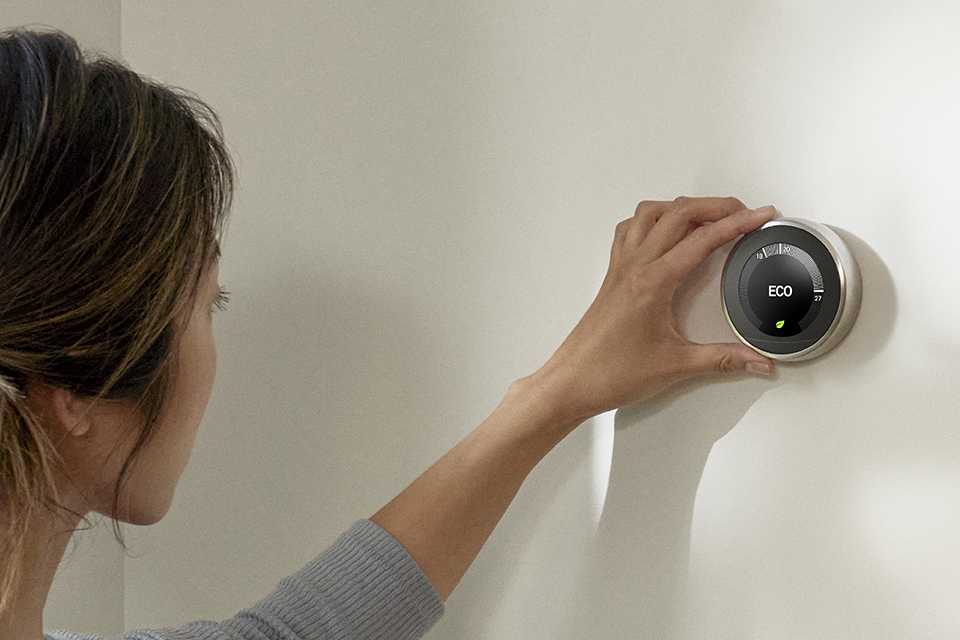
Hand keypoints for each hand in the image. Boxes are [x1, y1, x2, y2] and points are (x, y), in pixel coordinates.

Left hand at [517, 196, 778, 424]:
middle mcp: (635, 266)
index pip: (703, 239)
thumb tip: (757, 361)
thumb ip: (723, 360)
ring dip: (682, 207)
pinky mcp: (612, 275)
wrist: (572, 382)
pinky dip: (652, 220)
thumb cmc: (612, 372)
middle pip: (678, 213)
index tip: (761, 215)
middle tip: (744, 211)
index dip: (738, 223)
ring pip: (650, 214)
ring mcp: (621, 267)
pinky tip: (665, 230)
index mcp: (653, 281)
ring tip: (709, 214)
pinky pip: (629, 231)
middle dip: (716, 206)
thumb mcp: (677, 366)